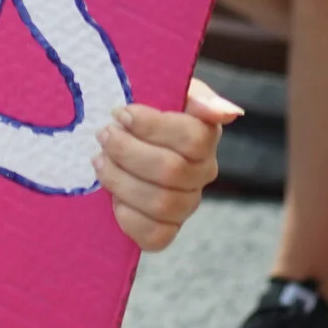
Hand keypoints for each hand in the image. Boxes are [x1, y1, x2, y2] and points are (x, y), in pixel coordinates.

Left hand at [94, 77, 239, 252]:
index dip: (153, 127)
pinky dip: (128, 219)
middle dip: (127, 151)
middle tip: (103, 134)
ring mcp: (185, 204)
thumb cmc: (145, 108)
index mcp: (205, 137)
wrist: (120, 137)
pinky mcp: (165, 230)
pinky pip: (155, 237)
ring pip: (160, 203)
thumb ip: (198, 97)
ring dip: (120, 180)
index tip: (121, 113)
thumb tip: (228, 112)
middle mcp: (201, 173)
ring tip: (99, 161)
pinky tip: (112, 198)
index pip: (195, 138)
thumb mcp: (168, 90)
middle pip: (171, 171)